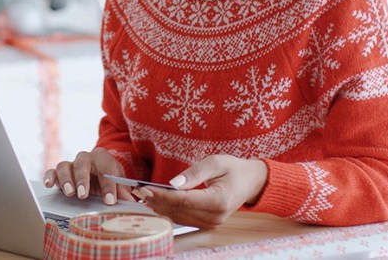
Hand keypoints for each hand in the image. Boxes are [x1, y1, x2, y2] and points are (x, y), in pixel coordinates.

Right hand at [43, 147, 134, 204]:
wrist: (98, 171)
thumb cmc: (108, 177)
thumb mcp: (119, 182)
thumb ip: (123, 191)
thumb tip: (131, 202)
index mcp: (102, 157)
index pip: (106, 167)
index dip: (108, 185)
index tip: (110, 201)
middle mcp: (85, 158)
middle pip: (82, 163)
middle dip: (82, 179)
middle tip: (83, 195)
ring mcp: (71, 164)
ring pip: (64, 166)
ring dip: (66, 179)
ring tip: (69, 193)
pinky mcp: (59, 173)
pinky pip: (52, 171)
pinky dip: (49, 176)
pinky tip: (49, 185)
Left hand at [131, 155, 267, 229]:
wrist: (250, 182)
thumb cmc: (233, 169)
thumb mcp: (215, 162)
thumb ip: (194, 173)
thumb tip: (173, 183)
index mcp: (218, 201)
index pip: (183, 200)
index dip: (162, 195)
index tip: (145, 188)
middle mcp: (215, 217)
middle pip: (178, 211)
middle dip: (156, 201)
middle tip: (137, 191)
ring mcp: (211, 223)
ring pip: (178, 217)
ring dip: (159, 207)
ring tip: (142, 196)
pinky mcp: (207, 224)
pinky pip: (183, 219)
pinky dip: (168, 210)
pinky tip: (156, 201)